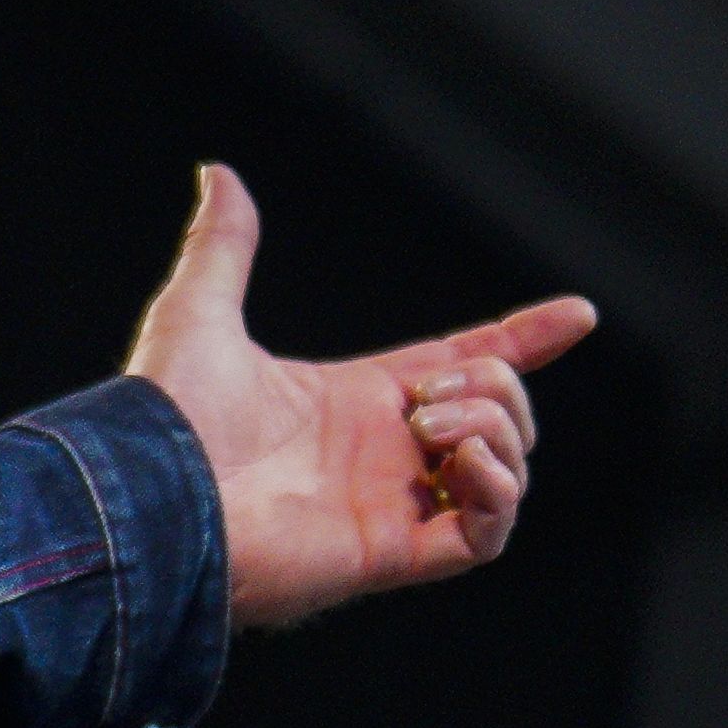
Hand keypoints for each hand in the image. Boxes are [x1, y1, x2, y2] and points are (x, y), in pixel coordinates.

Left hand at [120, 166, 593, 630]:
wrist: (149, 496)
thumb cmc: (165, 416)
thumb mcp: (200, 312)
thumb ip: (224, 245)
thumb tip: (217, 172)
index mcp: (353, 401)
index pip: (463, 366)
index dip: (523, 340)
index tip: (578, 314)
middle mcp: (382, 455)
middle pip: (499, 413)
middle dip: (497, 386)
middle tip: (426, 395)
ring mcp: (393, 507)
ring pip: (506, 468)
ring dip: (497, 429)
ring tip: (429, 424)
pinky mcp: (396, 555)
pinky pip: (488, 535)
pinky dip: (498, 491)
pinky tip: (460, 460)